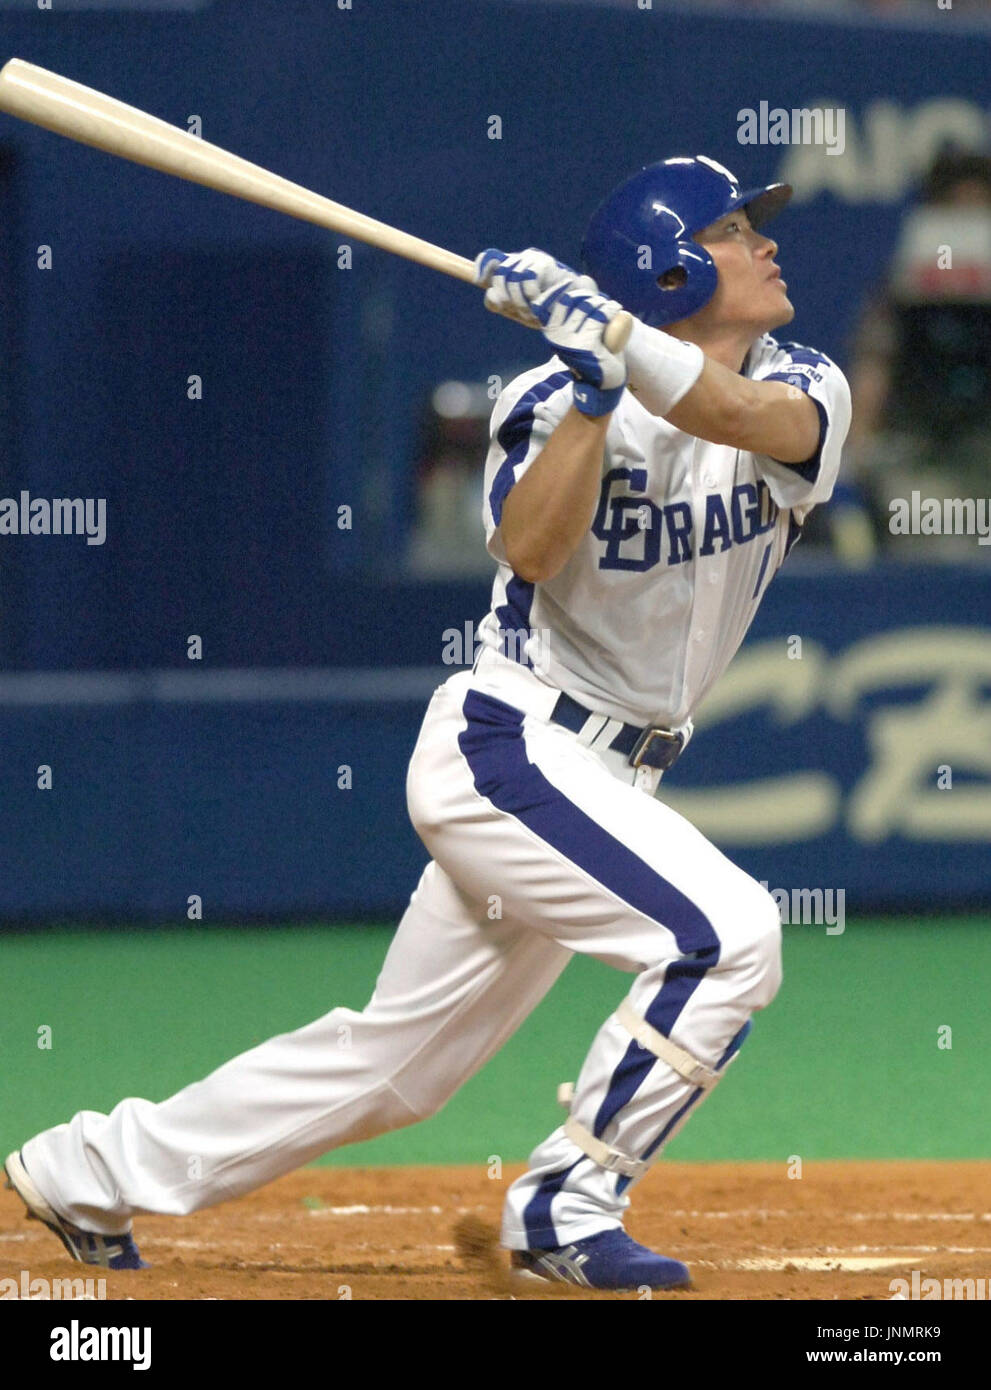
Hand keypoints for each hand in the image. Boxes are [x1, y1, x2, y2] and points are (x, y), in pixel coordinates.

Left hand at [474, 246, 598, 329]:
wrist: (573, 308)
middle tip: (517, 313)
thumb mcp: (517, 309)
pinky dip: (531, 296)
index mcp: (512, 267)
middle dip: (505, 298)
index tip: (479, 281)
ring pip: (512, 277)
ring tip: (530, 314)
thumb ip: (499, 303)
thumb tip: (491, 295)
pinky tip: (538, 304)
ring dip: (519, 301)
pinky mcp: (544, 263)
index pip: (490, 258)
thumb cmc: (544, 308)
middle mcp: (520, 259)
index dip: (482, 268)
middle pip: (499, 274)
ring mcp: (533, 259)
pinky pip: (528, 279)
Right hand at [530, 281, 627, 416]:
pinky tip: (616, 310)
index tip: (586, 290)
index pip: (560, 299)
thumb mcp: (580, 327)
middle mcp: (556, 335)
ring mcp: (570, 340)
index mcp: (551, 330)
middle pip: (575, 300)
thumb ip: (579, 305)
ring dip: (602, 304)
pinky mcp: (585, 345)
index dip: (575, 289)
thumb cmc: (592, 353)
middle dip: (591, 297)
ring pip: (588, 308)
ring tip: (610, 308)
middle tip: (602, 304)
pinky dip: (610, 310)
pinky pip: (599, 318)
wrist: (602, 383)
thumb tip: (583, 277)